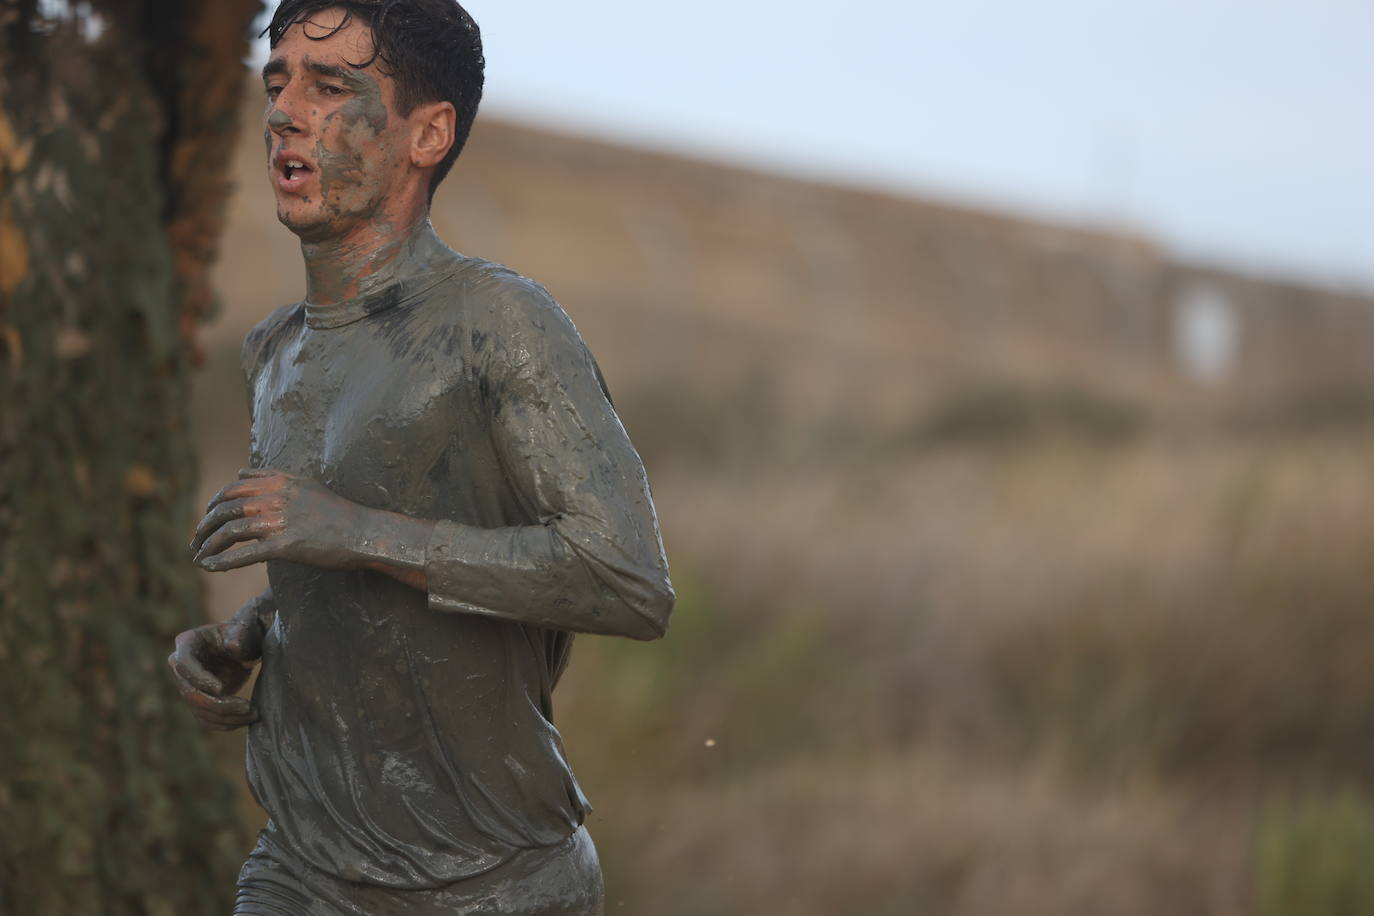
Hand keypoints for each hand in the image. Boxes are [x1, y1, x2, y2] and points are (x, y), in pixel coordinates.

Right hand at [166, 615, 262, 729]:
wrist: (248, 645)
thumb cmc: (246, 633)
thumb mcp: (246, 629)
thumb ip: (240, 634)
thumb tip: (232, 646)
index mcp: (188, 643)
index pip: (184, 665)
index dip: (200, 679)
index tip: (221, 689)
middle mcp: (181, 666)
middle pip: (190, 693)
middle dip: (218, 704)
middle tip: (247, 707)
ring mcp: (189, 686)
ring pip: (199, 710)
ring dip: (225, 717)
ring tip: (252, 715)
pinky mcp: (200, 700)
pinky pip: (206, 719)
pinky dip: (224, 723)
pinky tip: (245, 720)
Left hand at [191, 468, 361, 571]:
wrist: (363, 532)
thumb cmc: (337, 512)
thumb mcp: (305, 484)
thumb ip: (272, 477)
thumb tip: (241, 473)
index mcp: (279, 481)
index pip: (232, 489)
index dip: (213, 504)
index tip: (206, 517)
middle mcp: (276, 498)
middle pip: (226, 509)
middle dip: (205, 526)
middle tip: (196, 539)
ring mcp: (280, 521)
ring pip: (230, 531)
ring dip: (208, 544)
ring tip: (199, 555)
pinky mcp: (285, 546)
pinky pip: (244, 555)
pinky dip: (222, 561)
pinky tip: (210, 567)